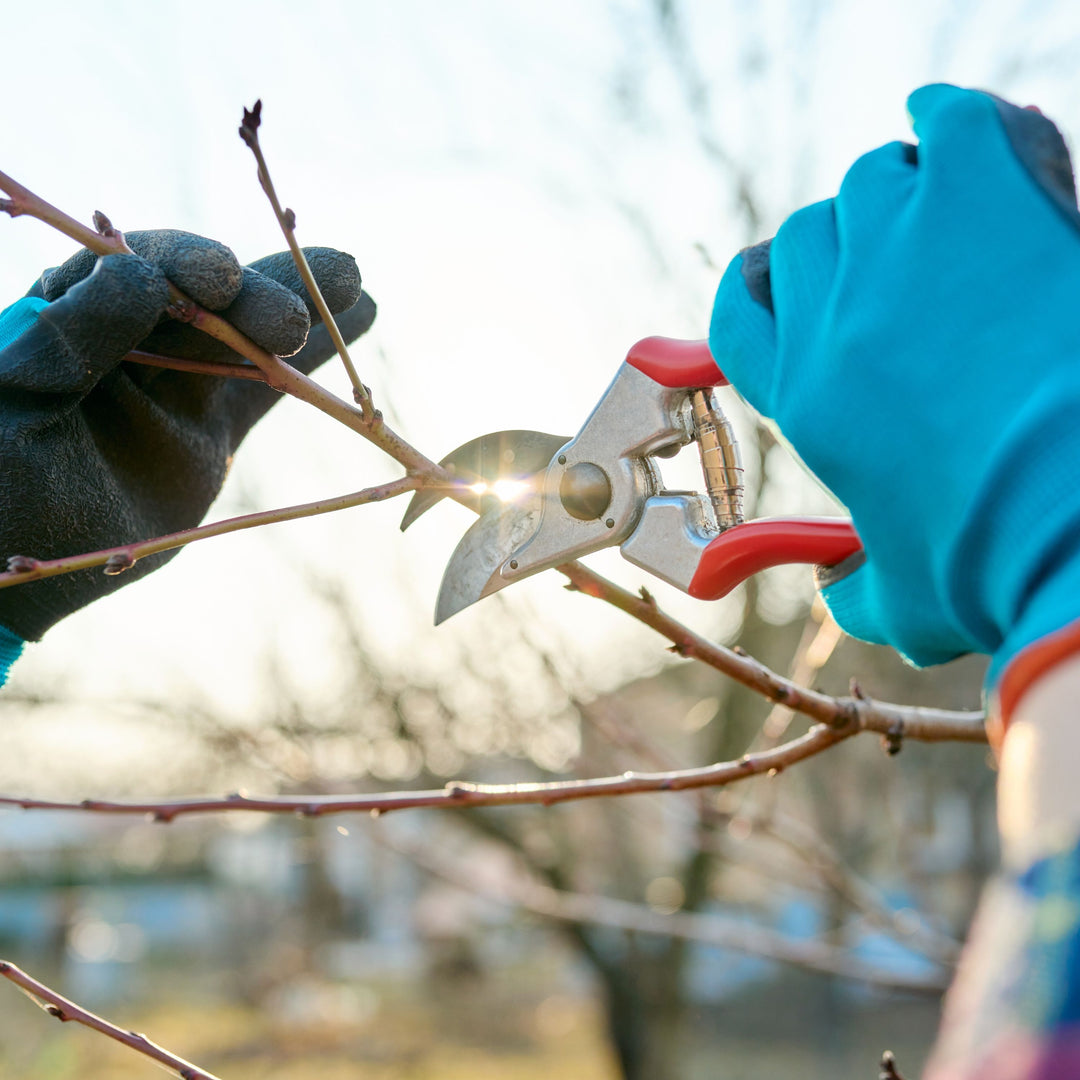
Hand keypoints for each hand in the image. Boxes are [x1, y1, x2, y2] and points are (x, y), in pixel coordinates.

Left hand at [0, 229, 375, 641]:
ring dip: (296, 310)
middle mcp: (130, 339)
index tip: (221, 280)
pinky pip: (263, 386)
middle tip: (290, 321)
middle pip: (204, 298)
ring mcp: (175, 384)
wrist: (13, 570)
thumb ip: (71, 340)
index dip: (183, 264)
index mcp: (70, 316)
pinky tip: (356, 318)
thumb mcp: (14, 407)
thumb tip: (140, 275)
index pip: (136, 267)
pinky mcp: (208, 429)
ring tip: (354, 285)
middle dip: (251, 297)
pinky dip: (307, 363)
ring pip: (245, 336)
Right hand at [708, 84, 1079, 697]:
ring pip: (870, 180)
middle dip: (842, 247)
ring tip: (954, 221)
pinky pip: (946, 121)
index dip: (758, 290)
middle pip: (804, 238)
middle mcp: (833, 318)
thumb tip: (838, 593)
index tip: (785, 284)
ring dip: (903, 194)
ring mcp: (900, 250)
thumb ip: (858, 592)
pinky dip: (951, 120)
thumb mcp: (908, 601)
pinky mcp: (978, 196)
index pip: (739, 313)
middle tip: (894, 265)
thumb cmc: (993, 563)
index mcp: (805, 400)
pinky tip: (967, 136)